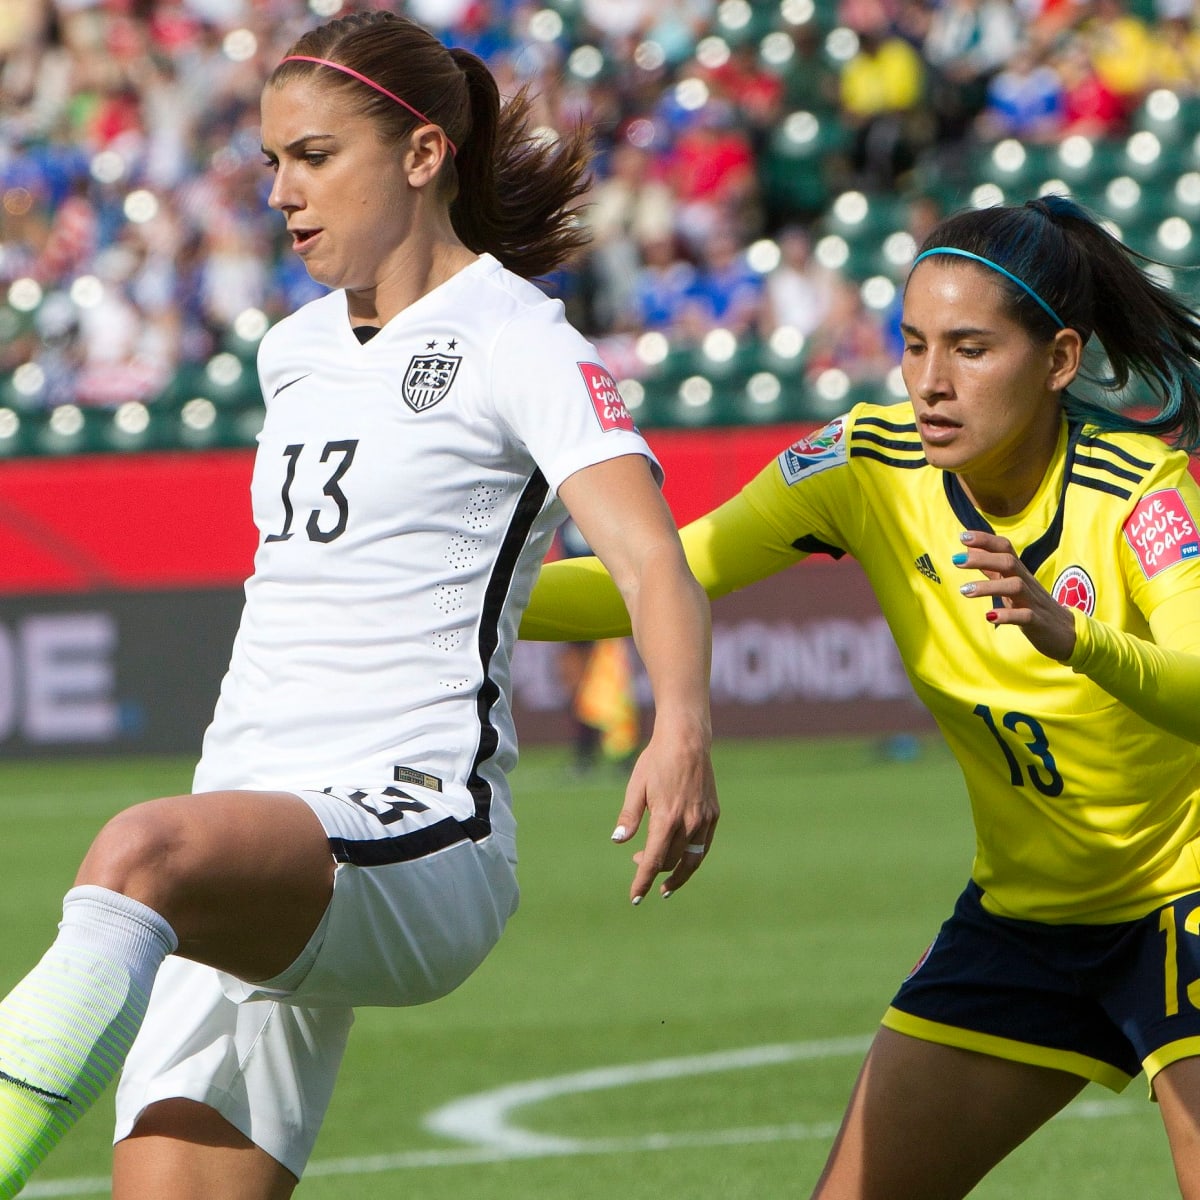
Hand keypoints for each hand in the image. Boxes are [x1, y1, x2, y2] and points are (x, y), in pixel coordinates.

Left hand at [610, 724, 718, 903]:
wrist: (687, 741)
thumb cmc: (656, 761)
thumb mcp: (636, 786)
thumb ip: (629, 816)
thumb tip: (618, 841)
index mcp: (666, 818)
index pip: (654, 861)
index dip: (643, 882)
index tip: (635, 898)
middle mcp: (688, 823)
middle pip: (671, 861)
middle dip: (654, 869)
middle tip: (638, 862)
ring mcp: (703, 820)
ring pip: (691, 860)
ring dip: (677, 874)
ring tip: (666, 884)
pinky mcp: (713, 815)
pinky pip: (703, 846)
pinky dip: (692, 859)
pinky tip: (683, 859)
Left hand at [953, 530, 1076, 660]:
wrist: (1066, 633)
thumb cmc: (1032, 605)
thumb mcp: (1011, 585)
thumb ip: (992, 569)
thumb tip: (970, 550)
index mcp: (1019, 573)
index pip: (1005, 549)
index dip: (986, 540)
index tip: (962, 536)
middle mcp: (1027, 583)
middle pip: (1009, 562)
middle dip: (983, 559)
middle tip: (956, 561)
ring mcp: (1033, 602)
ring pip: (1015, 586)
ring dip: (988, 587)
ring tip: (964, 591)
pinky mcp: (1038, 622)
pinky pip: (1024, 616)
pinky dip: (1006, 615)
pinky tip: (989, 616)